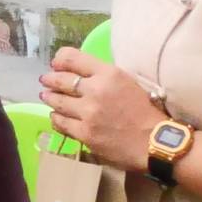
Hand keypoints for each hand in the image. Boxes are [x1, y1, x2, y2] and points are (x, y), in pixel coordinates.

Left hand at [40, 47, 165, 173]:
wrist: (156, 143)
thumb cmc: (146, 112)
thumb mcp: (127, 83)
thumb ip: (103, 76)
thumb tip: (80, 72)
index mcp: (109, 74)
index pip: (73, 58)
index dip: (60, 60)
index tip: (55, 64)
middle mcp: (95, 90)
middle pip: (60, 80)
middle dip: (50, 79)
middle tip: (45, 80)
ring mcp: (87, 113)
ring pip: (57, 101)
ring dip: (50, 98)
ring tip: (47, 96)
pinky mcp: (84, 133)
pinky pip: (60, 122)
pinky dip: (56, 118)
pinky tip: (56, 116)